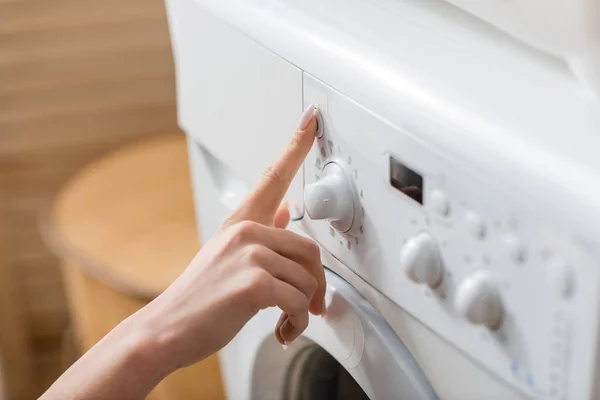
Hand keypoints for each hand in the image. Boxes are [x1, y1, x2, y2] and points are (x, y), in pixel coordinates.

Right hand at [140, 104, 324, 370]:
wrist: (165, 328)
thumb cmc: (197, 297)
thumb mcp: (226, 254)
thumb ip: (261, 229)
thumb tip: (286, 209)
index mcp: (241, 221)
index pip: (274, 175)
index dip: (296, 145)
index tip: (311, 119)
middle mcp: (245, 230)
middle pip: (310, 249)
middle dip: (316, 284)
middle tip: (309, 305)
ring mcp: (249, 253)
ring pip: (307, 279)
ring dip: (303, 309)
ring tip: (287, 320)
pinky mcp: (253, 282)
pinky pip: (297, 300)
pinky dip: (297, 322)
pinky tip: (283, 329)